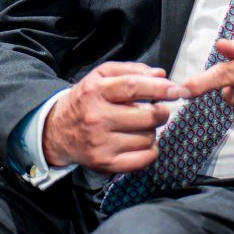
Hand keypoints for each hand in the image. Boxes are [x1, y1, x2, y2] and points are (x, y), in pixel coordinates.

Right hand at [43, 61, 185, 172]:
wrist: (56, 131)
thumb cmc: (85, 101)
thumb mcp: (101, 76)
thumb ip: (131, 70)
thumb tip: (160, 74)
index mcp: (95, 92)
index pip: (133, 87)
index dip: (160, 88)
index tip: (177, 90)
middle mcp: (96, 118)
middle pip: (147, 116)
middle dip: (160, 113)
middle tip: (155, 111)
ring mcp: (100, 143)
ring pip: (148, 137)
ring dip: (151, 132)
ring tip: (137, 127)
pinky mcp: (105, 163)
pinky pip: (144, 159)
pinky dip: (150, 151)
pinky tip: (140, 143)